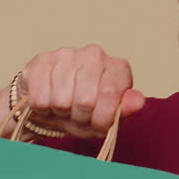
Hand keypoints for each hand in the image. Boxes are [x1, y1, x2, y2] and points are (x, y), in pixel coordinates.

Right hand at [19, 45, 145, 137]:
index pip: (111, 94)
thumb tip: (137, 101)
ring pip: (61, 100)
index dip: (102, 119)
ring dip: (61, 113)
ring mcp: (67, 54)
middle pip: (85, 101)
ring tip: (65, 108)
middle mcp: (94, 54)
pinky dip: (43, 109)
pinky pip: (40, 98)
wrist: (51, 106)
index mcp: (117, 67)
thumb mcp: (109, 118)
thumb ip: (125, 110)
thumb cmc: (86, 112)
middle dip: (81, 117)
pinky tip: (49, 102)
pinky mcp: (42, 60)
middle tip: (79, 116)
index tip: (98, 124)